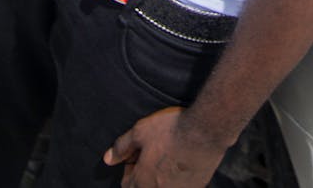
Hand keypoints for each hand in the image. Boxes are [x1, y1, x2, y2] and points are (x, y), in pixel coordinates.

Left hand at [104, 106, 225, 187]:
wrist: (204, 131)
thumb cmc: (171, 130)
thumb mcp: (141, 131)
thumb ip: (122, 147)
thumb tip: (108, 159)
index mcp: (142, 182)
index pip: (127, 184)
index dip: (131, 167)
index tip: (139, 153)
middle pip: (144, 187)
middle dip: (145, 174)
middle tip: (154, 154)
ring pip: (163, 187)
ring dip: (162, 177)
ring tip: (169, 157)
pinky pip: (181, 186)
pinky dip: (179, 178)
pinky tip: (183, 161)